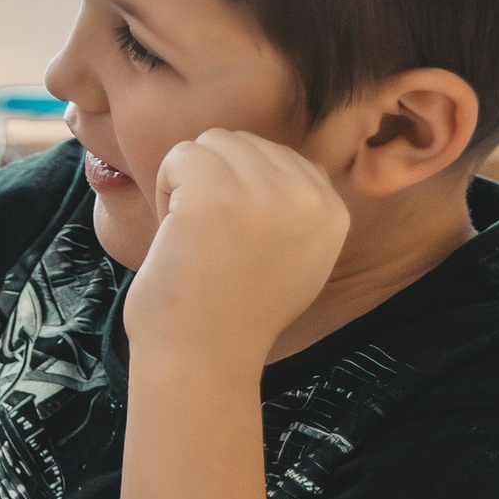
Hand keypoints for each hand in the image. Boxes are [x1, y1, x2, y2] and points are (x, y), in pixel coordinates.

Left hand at [124, 130, 348, 363]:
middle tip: (209, 237)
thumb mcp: (297, 259)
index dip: (242, 192)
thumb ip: (296, 210)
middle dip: (213, 180)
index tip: (237, 241)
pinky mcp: (217, 193)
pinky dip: (165, 188)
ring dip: (188, 182)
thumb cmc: (235, 312)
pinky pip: (181, 155)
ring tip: (193, 233)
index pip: (280, 158)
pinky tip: (176, 231)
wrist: (203, 356)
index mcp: (333, 211)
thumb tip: (271, 163)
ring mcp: (265, 192)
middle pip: (244, 143)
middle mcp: (309, 196)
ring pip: (211, 142)